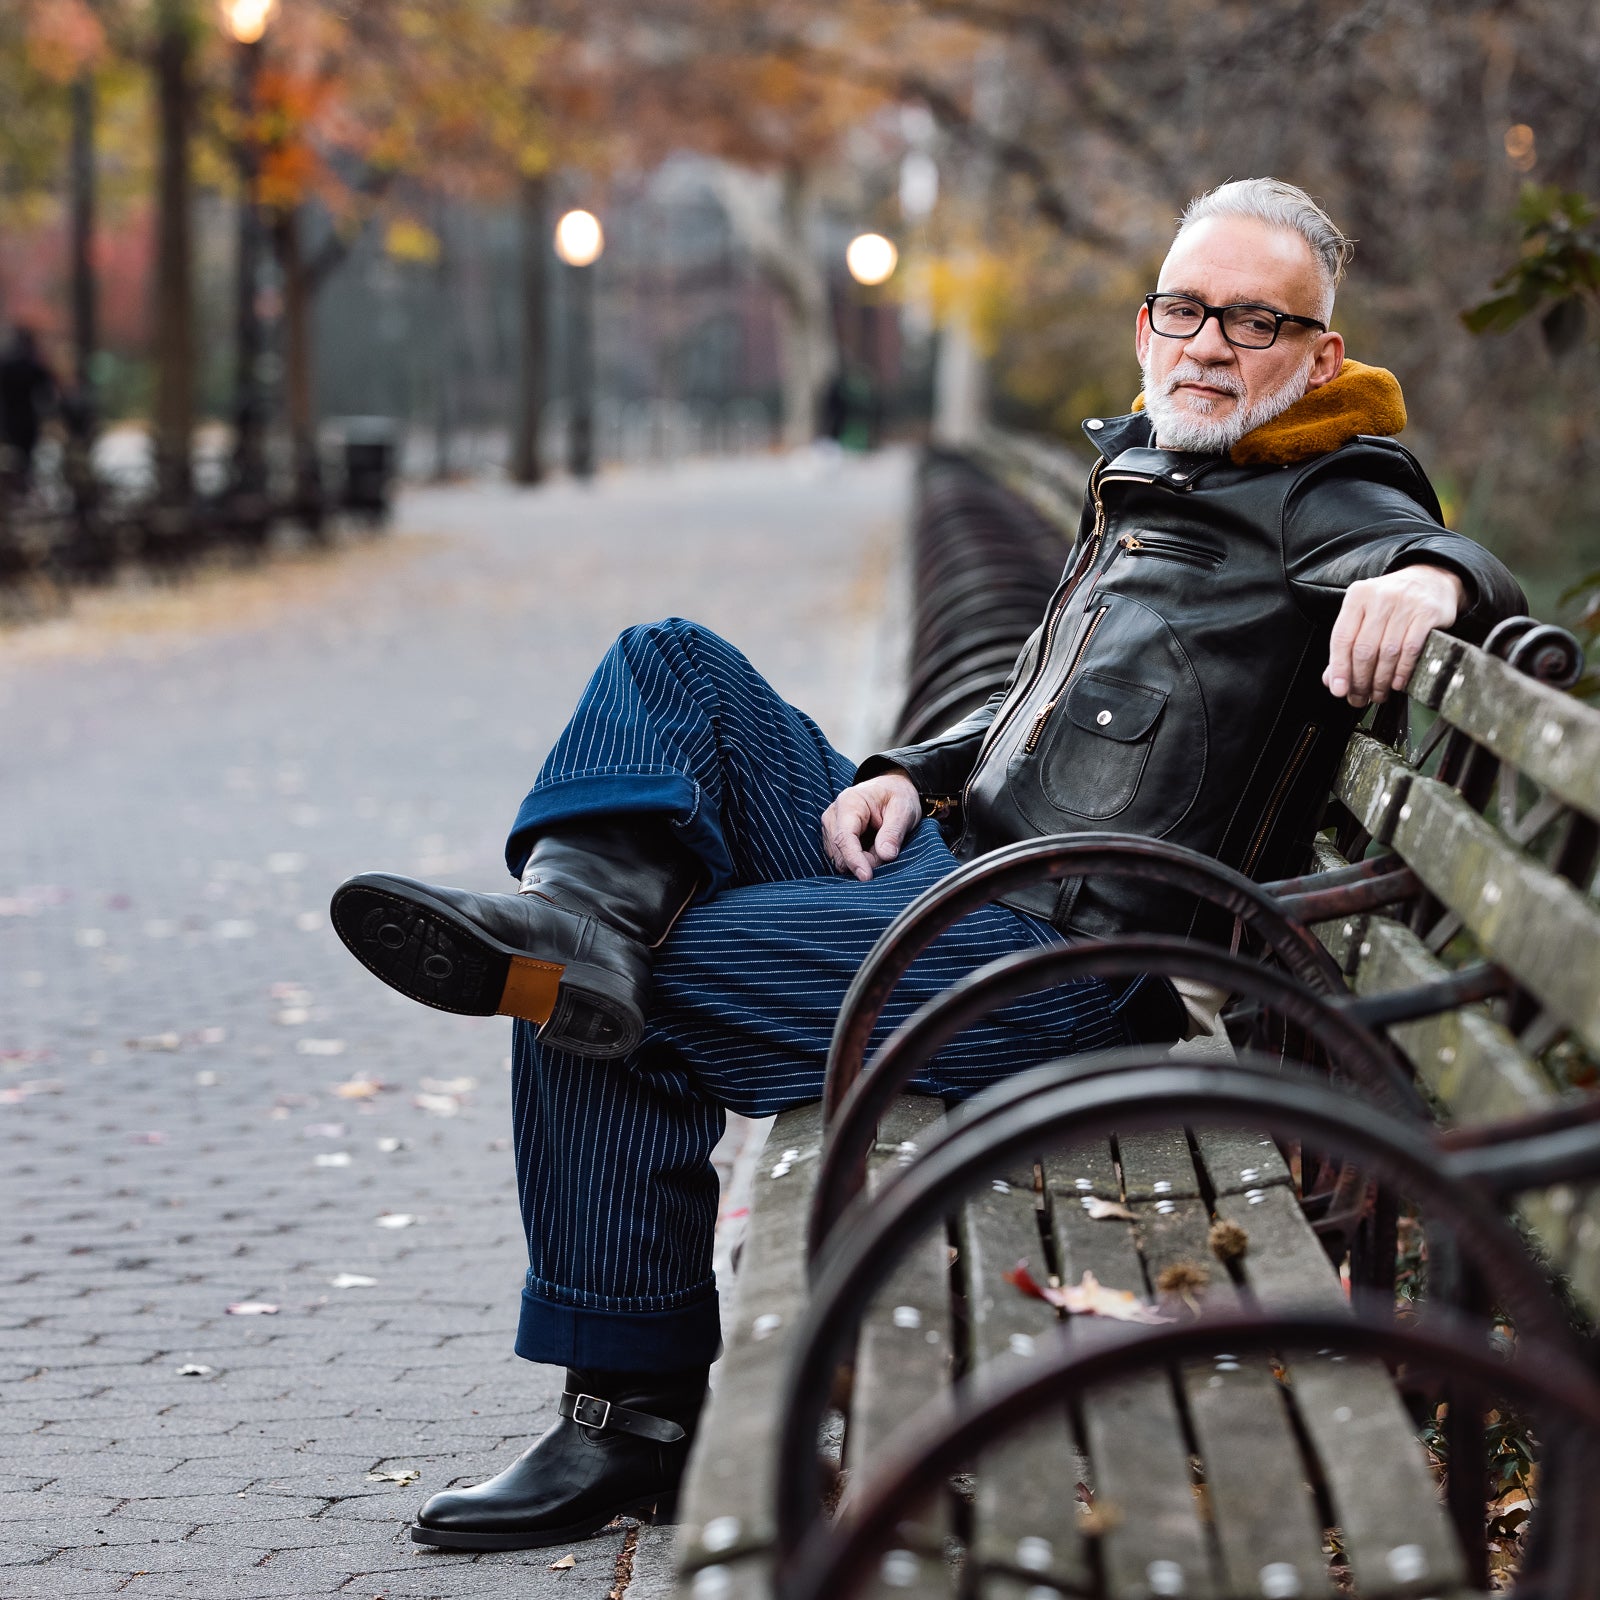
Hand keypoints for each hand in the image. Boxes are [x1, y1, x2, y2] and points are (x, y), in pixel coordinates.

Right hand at [821, 772, 921, 880]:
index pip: (845, 838)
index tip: (867, 877)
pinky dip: (858, 860)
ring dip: (862, 861)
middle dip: (863, 862)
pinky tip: (871, 849)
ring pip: (840, 859)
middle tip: (888, 854)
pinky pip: (842, 858)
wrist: (891, 788)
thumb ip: (893, 832)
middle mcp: (833, 815)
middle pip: (840, 852)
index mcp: (849, 803)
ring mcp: (830, 827)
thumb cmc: (897, 796)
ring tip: (881, 847)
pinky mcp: (833, 837)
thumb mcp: (903, 810)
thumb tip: (885, 855)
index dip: (854, 860)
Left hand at [1323, 565, 1466, 706]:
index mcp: (1357, 596)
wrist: (1432, 579)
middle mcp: (1379, 597)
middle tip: (1360, 697)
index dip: (1339, 668)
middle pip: (1364, 649)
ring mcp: (1405, 604)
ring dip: (1381, 680)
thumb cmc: (1392, 602)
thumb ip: (1347, 644)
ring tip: (1378, 694)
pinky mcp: (1428, 613)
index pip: (1342, 638)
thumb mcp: (1365, 614)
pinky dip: (1402, 671)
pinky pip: (1411, 649)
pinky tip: (1397, 683)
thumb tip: (1332, 680)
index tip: (1339, 690)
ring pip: (1387, 652)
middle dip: (1360, 680)